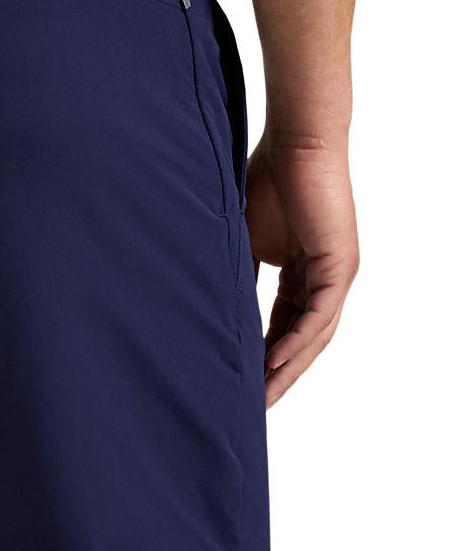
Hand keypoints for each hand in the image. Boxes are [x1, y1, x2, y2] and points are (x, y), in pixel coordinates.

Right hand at [244, 129, 358, 406]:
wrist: (296, 144)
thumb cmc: (266, 180)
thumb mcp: (241, 240)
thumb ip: (235, 275)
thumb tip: (210, 307)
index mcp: (302, 273)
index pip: (283, 326)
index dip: (263, 357)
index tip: (240, 383)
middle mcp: (324, 279)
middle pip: (301, 339)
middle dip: (277, 375)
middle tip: (254, 406)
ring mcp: (336, 274)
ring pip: (314, 335)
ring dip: (288, 368)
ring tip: (264, 397)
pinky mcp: (340, 265)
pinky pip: (319, 316)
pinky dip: (297, 342)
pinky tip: (275, 363)